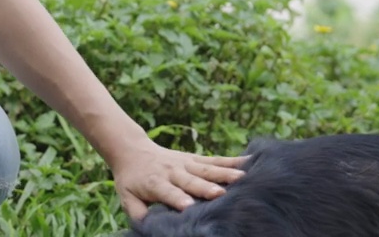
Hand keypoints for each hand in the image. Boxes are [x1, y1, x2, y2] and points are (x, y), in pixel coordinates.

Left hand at [109, 131, 245, 219]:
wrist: (132, 150)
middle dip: (205, 187)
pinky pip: (215, 160)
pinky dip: (233, 160)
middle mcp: (172, 171)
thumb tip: (149, 229)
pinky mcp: (195, 158)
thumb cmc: (131, 180)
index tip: (189, 206)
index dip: (177, 198)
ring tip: (243, 177)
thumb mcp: (127, 198)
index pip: (167, 191)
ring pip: (207, 168)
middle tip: (220, 193)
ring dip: (225, 173)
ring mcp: (185, 163)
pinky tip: (250, 161)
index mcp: (155, 183)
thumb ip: (139, 214)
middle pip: (191, 180)